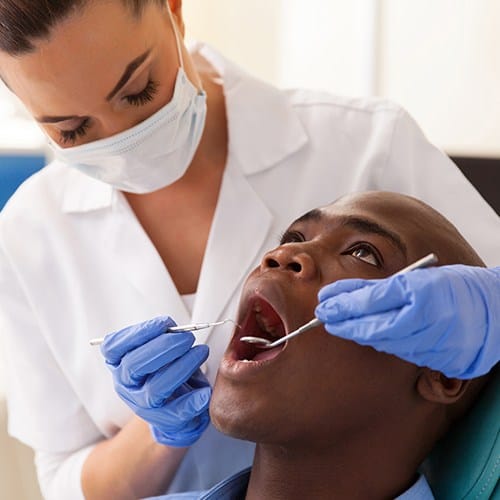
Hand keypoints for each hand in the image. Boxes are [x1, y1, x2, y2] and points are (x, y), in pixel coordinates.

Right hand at [101, 316, 210, 446]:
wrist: (175, 407)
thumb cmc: (165, 368)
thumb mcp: (158, 348)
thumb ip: (162, 336)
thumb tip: (173, 327)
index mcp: (118, 363)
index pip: (113, 348)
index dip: (138, 333)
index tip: (165, 323)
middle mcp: (125, 385)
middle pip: (134, 366)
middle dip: (164, 347)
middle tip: (188, 338)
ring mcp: (141, 405)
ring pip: (155, 389)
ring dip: (181, 367)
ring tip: (201, 352)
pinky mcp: (162, 421)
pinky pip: (174, 414)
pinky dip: (191, 403)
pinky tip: (204, 393)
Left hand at [315, 265, 499, 378]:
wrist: (495, 310)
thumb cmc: (453, 287)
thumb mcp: (414, 279)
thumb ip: (375, 289)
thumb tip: (339, 295)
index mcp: (425, 301)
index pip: (373, 307)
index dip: (345, 308)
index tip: (323, 307)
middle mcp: (431, 328)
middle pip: (376, 330)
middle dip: (346, 324)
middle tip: (325, 318)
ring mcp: (438, 349)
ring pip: (387, 344)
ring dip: (363, 335)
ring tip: (343, 325)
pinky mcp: (443, 363)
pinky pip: (404, 354)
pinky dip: (386, 344)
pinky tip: (374, 335)